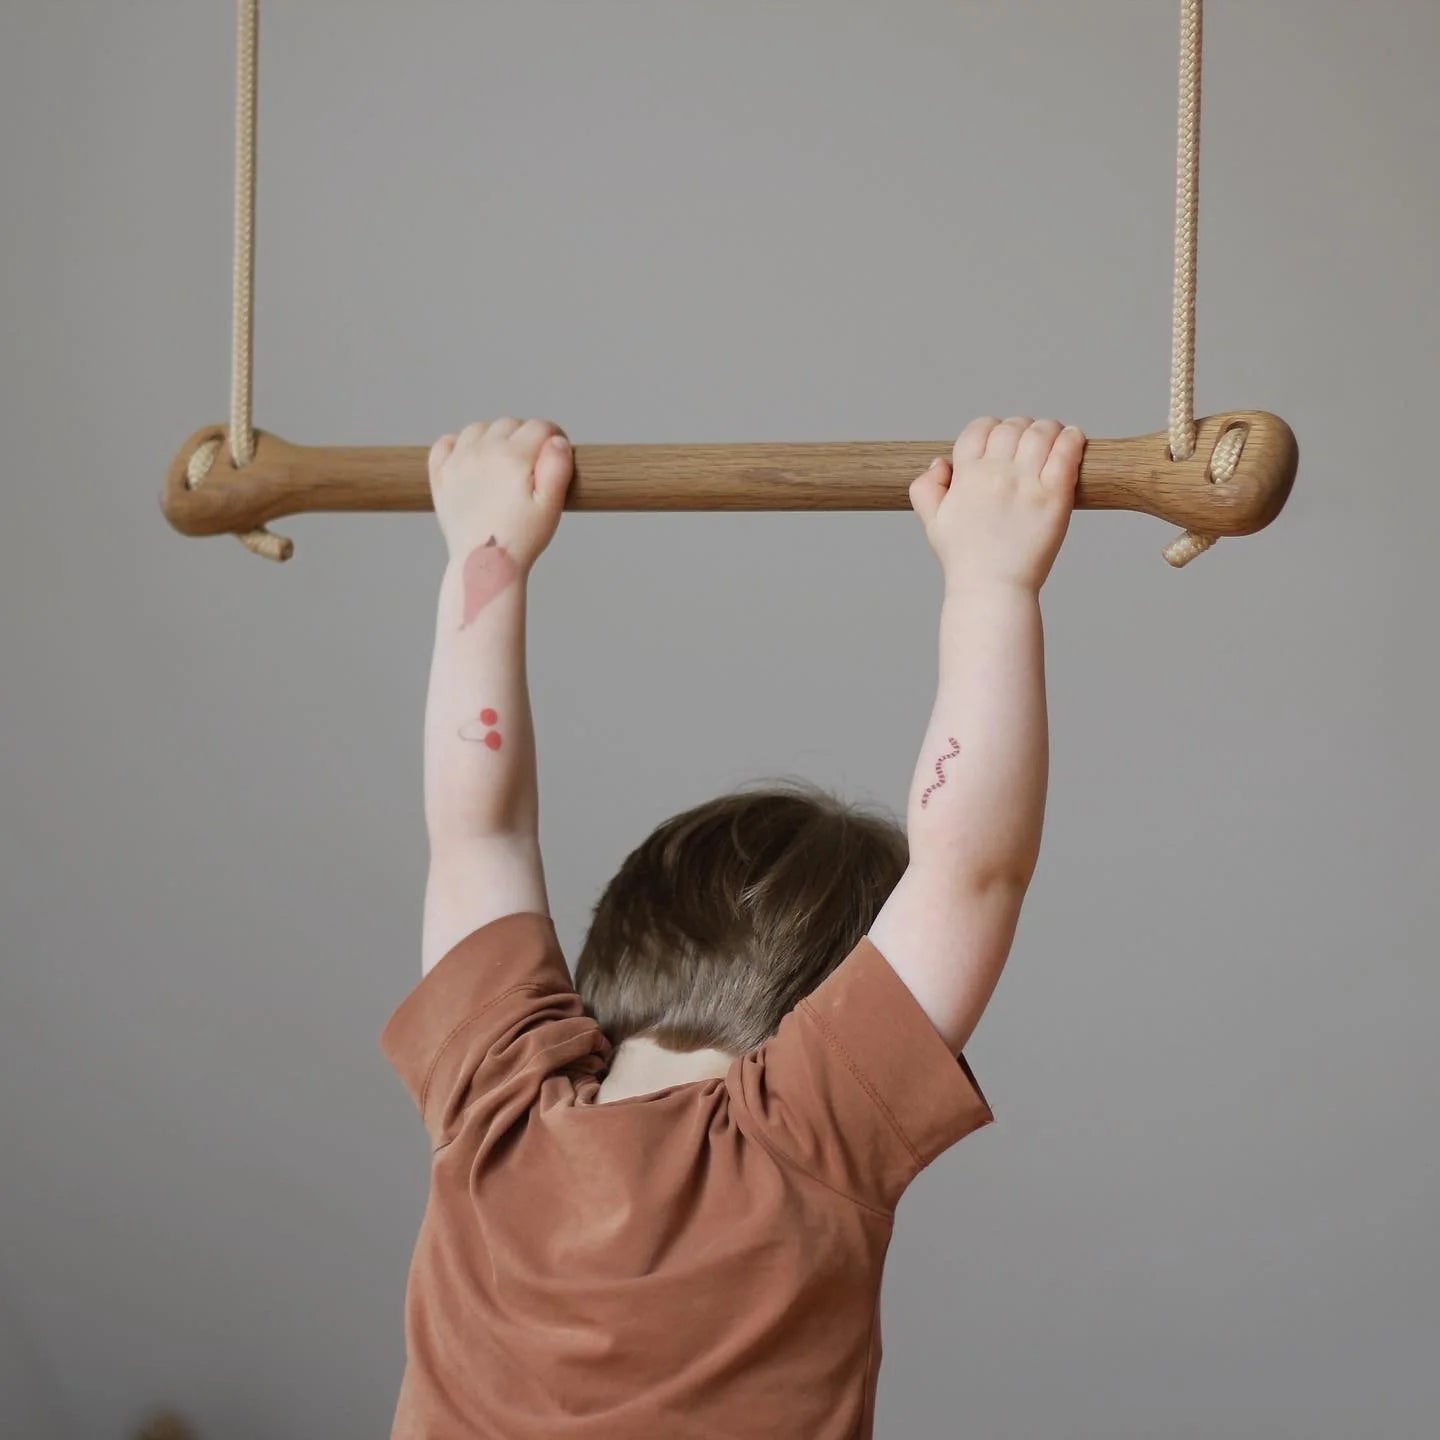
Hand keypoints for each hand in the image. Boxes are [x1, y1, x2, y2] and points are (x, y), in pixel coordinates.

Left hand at [428, 418, 573, 570]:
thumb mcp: (550, 506)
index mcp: (513, 457)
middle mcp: (483, 452)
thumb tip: (557, 441)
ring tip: (504, 464)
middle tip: (532, 466)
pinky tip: (472, 461)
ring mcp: (458, 462)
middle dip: (526, 437)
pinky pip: (446, 443)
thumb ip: (557, 469)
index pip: (540, 427)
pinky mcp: (440, 476)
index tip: (557, 453)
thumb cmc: (522, 539)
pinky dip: (459, 445)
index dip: (555, 436)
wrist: (484, 564)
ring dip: (494, 438)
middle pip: (510, 424)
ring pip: (479, 429)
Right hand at [909, 416, 1084, 591]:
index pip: (979, 428)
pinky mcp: (1054, 496)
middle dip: (1020, 429)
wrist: (992, 589)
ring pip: (1041, 432)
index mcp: (967, 476)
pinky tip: (1073, 438)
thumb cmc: (965, 560)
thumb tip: (940, 463)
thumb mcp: (933, 523)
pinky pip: (1067, 452)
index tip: (1001, 442)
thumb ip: (926, 489)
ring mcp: (1026, 483)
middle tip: (1029, 443)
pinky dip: (1072, 438)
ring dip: (1048, 429)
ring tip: (1054, 437)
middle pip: (1012, 427)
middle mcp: (996, 473)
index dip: (991, 429)